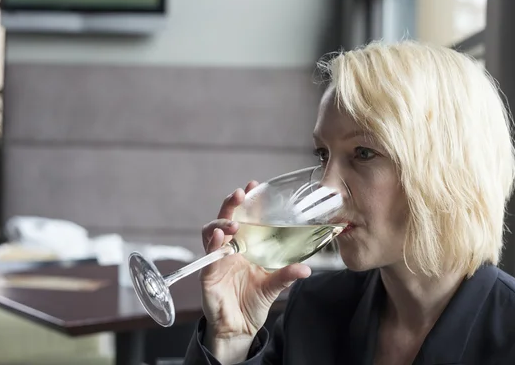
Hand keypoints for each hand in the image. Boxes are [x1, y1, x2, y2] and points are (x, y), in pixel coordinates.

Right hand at [200, 181, 310, 359]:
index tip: (254, 185)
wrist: (239, 328)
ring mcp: (216, 261)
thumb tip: (307, 268)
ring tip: (233, 222)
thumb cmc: (253, 302)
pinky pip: (207, 259)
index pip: (243, 217)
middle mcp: (228, 249)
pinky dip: (212, 247)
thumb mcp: (273, 285)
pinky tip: (219, 238)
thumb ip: (286, 274)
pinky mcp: (208, 277)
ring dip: (221, 223)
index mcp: (244, 246)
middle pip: (224, 219)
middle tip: (240, 194)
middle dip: (230, 204)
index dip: (246, 201)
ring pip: (211, 233)